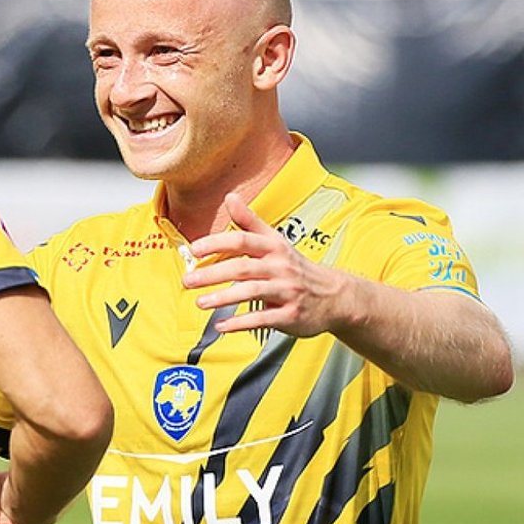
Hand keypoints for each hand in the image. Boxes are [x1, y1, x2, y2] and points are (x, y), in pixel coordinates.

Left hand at [182, 193, 356, 337]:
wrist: (335, 296)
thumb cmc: (296, 267)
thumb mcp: (275, 241)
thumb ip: (249, 221)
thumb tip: (230, 197)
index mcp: (274, 248)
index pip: (242, 240)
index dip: (217, 243)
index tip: (194, 249)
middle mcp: (280, 268)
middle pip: (243, 267)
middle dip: (212, 274)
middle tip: (188, 280)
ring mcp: (287, 292)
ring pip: (251, 292)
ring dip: (223, 298)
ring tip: (200, 302)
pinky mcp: (290, 315)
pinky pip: (262, 319)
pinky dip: (240, 323)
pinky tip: (221, 325)